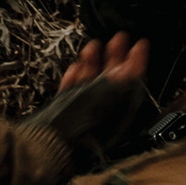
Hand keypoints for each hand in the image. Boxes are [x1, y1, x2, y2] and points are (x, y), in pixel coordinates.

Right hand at [22, 33, 155, 170]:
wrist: (46, 146)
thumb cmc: (77, 129)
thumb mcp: (103, 98)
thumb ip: (119, 81)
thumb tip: (133, 67)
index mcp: (118, 115)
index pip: (132, 84)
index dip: (137, 62)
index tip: (140, 45)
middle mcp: (104, 115)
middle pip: (112, 81)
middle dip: (115, 57)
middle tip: (119, 38)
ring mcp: (84, 114)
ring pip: (91, 83)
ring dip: (94, 62)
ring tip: (94, 45)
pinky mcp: (66, 115)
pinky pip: (72, 92)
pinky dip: (74, 78)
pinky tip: (76, 67)